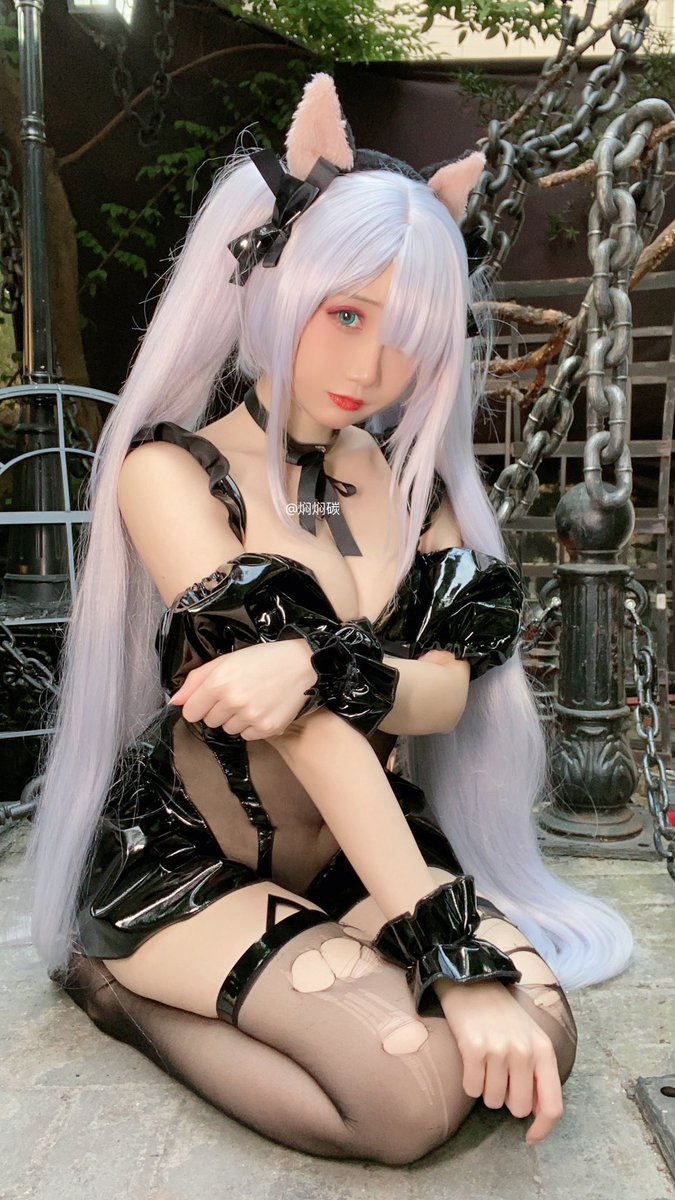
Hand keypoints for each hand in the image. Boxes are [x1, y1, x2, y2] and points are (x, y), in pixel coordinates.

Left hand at [168, 638, 317, 739]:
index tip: (211, 698)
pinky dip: (252, 725)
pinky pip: (246, 736)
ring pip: (228, 730)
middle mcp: (233, 701)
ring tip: (252, 700)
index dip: (199, 704)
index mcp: (219, 682)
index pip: (191, 712)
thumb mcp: (226, 660)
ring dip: (235, 719)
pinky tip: (262, 708)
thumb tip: (175, 702)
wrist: (301, 665)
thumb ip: (196, 680)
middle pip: (209, 721)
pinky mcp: (266, 728)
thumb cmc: (262, 660)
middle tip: (237, 693)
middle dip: (219, 710)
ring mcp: (250, 717)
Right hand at [437, 980, 563, 1143]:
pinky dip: (470, 1081)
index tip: (530, 1137)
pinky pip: (472, 1088)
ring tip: (485, 1062)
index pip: (552, 1105)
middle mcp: (524, 1051)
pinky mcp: (473, 1048)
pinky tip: (471, 1060)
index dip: (543, 1129)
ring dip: (486, 1089)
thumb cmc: (503, 1013)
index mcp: (544, 1050)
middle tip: (499, 1076)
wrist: (472, 980)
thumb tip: (537, 1113)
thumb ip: (538, 1073)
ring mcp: (499, 1049)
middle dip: (506, 1099)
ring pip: (492, 1100)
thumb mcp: (531, 1038)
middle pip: (518, 1108)